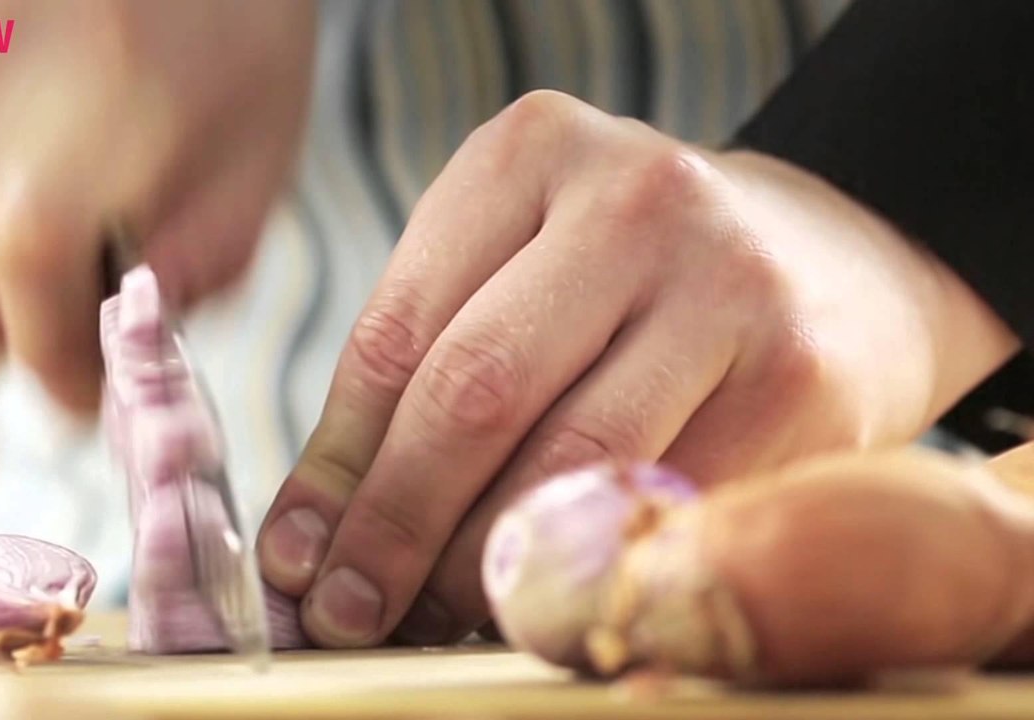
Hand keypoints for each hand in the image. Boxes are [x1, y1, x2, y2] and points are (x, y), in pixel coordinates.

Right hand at [0, 0, 314, 410]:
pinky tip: (41, 128)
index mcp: (39, 200)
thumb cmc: (230, 12)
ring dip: (0, 255)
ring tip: (79, 182)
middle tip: (93, 303)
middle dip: (29, 334)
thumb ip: (202, 271)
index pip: (30, 355)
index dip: (76, 383)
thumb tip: (139, 338)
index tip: (104, 383)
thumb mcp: (257, 157)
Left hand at [255, 90, 1019, 646]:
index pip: (398, 333)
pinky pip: (661, 506)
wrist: (834, 267)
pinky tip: (548, 602)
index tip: (300, 557)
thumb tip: (316, 534)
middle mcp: (634, 201)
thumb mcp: (519, 275)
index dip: (338, 464)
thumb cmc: (636, 281)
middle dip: (397, 526)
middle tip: (351, 612)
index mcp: (531, 153)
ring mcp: (728, 284)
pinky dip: (591, 572)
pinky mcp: (800, 379)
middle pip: (475, 393)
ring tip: (440, 616)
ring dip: (486, 566)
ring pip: (568, 464)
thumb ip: (422, 375)